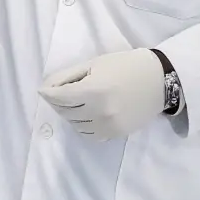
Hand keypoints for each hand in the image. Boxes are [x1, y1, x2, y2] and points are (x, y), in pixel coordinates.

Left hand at [39, 49, 164, 141]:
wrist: (157, 80)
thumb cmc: (124, 65)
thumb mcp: (94, 64)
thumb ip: (68, 76)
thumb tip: (47, 87)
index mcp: (94, 90)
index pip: (60, 98)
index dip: (48, 94)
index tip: (42, 90)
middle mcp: (100, 112)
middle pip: (66, 112)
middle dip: (58, 102)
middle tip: (57, 93)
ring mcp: (109, 126)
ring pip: (76, 125)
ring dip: (69, 114)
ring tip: (73, 102)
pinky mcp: (116, 135)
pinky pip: (89, 135)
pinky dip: (82, 125)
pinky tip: (85, 114)